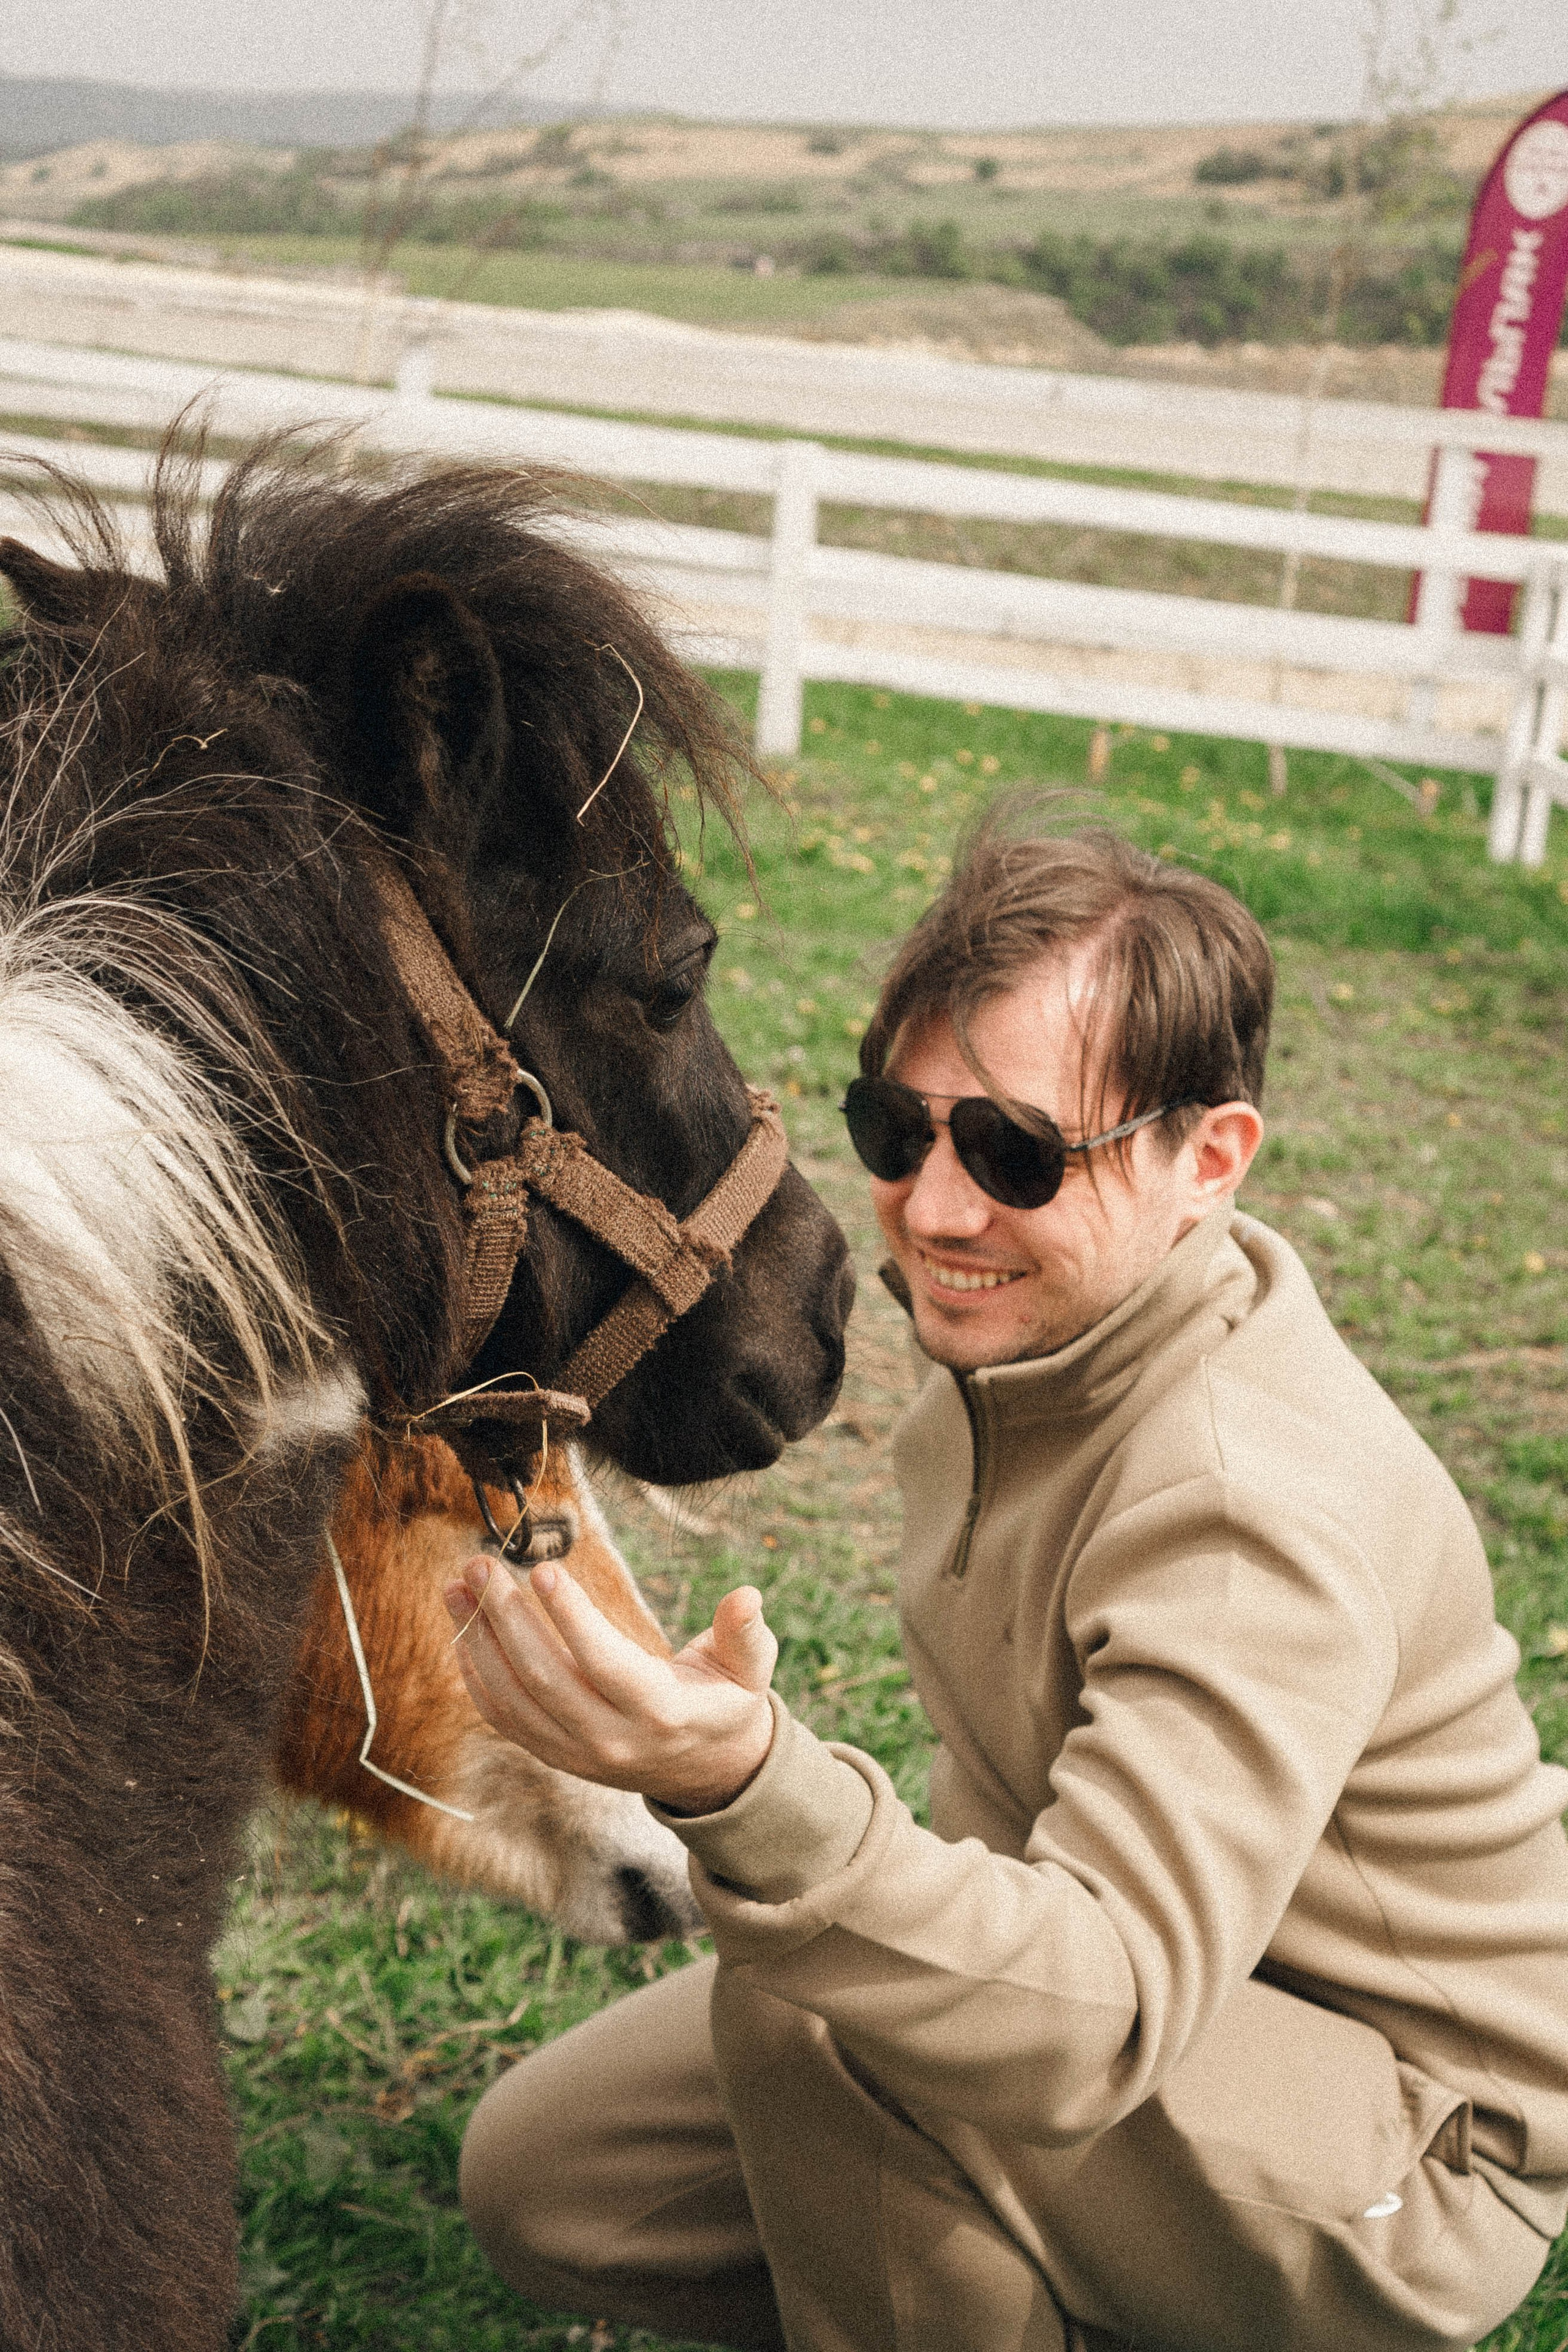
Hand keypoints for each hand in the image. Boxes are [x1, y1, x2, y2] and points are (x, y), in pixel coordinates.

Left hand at [443, 1556, 778, 1815]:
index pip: (605, 1663)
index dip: (572, 1618)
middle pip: (545, 1678)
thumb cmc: (726, 1702)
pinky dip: (476, 1675)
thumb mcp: (749, 1669)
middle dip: (506, 1618)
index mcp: (661, 1714)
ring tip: (456, 1587)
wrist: (707, 1771)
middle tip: (480, 1565)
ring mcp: (577, 1754)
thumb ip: (745, 1633)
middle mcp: (612, 1740)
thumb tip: (747, 1596)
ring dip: (478, 1641)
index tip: (542, 1570)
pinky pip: (504, 1719)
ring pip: (513, 1699)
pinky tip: (462, 1630)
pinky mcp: (555, 1755)